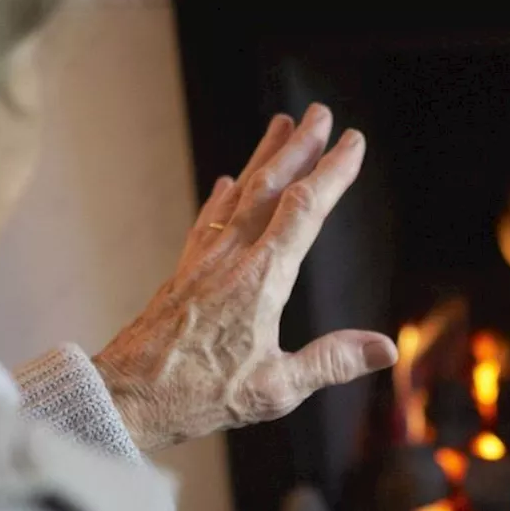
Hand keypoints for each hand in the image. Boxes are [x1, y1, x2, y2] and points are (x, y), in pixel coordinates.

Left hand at [93, 104, 397, 451]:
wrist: (122, 396)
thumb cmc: (199, 396)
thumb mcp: (275, 389)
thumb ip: (332, 362)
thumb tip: (387, 347)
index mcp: (261, 280)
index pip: (304, 210)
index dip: (332, 173)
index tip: (352, 143)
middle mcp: (231, 258)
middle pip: (270, 187)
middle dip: (299, 148)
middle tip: (320, 114)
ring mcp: (204, 261)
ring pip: (238, 195)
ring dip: (264, 157)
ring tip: (281, 125)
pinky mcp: (184, 273)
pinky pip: (209, 221)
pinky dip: (224, 196)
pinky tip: (225, 183)